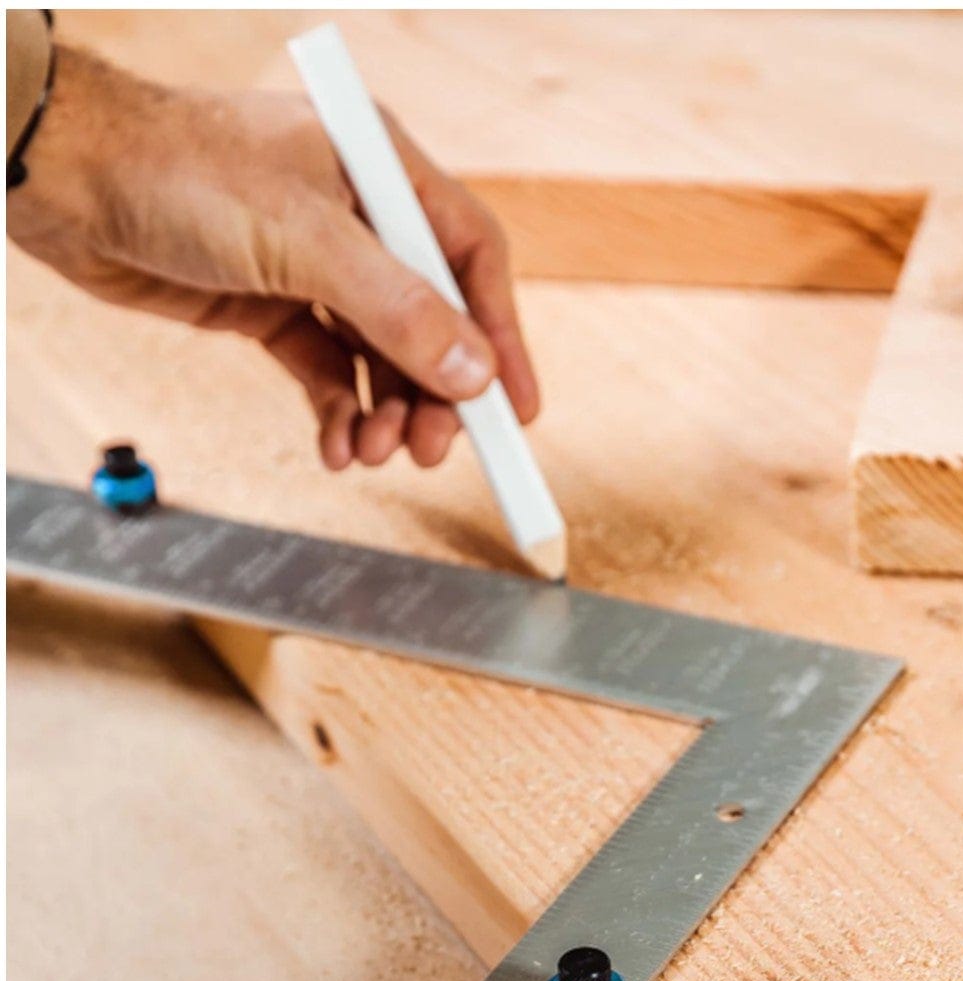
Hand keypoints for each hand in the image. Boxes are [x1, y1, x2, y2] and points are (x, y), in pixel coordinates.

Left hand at [6, 44, 538, 470]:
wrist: (67, 180)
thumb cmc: (177, 169)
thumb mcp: (304, 239)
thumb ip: (395, 308)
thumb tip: (473, 371)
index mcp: (381, 172)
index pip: (470, 260)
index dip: (501, 337)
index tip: (516, 410)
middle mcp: (356, 219)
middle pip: (429, 322)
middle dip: (434, 393)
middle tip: (432, 449)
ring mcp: (312, 266)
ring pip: (377, 355)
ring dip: (383, 411)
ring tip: (371, 451)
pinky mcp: (269, 306)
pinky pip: (324, 371)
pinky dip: (336, 411)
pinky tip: (335, 446)